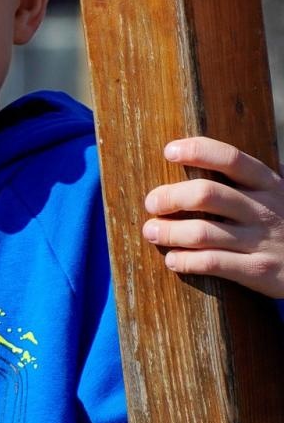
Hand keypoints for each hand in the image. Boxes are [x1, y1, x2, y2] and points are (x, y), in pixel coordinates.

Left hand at [143, 136, 283, 298]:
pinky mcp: (260, 271)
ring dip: (169, 232)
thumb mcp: (274, 195)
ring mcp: (263, 241)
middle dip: (170, 197)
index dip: (198, 151)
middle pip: (207, 194)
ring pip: (203, 232)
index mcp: (268, 184)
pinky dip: (186, 261)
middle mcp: (265, 209)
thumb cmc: (283, 223)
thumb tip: (194, 152)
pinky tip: (173, 260)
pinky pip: (213, 264)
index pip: (231, 158)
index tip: (169, 152)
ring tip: (152, 232)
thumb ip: (245, 179)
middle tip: (151, 203)